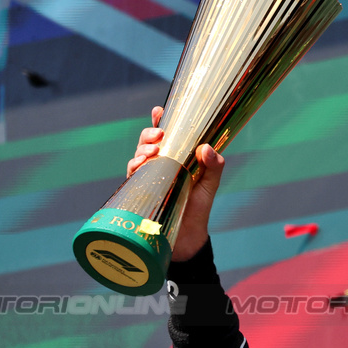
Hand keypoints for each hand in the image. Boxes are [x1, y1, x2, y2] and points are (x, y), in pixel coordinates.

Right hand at [128, 105, 225, 262]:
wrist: (188, 236)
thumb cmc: (199, 207)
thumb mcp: (210, 184)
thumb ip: (214, 165)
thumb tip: (207, 147)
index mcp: (178, 156)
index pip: (168, 134)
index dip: (161, 120)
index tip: (159, 111)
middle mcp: (161, 163)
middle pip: (149, 140)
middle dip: (150, 132)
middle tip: (160, 135)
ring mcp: (149, 175)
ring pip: (139, 153)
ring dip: (143, 147)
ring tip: (153, 150)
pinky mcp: (141, 189)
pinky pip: (133, 172)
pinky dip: (135, 165)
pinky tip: (141, 163)